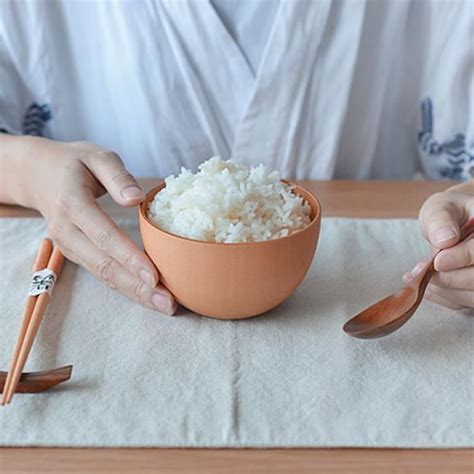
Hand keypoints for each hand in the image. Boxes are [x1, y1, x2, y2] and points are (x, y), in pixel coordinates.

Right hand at [0, 135, 175, 314]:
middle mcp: (67, 231)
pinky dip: (126, 286)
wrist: (39, 174)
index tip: (155, 276)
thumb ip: (117, 175)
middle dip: (138, 287)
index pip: (104, 236)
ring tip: (164, 305)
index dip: (130, 258)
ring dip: (134, 293)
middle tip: (168, 303)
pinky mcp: (76, 253)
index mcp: (72, 204)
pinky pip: (102, 273)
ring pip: (103, 275)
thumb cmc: (74, 163)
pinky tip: (148, 295)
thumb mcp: (97, 156)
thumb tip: (137, 198)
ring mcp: (69, 246)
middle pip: (105, 265)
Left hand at [405, 181, 473, 309]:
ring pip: (473, 296)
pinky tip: (425, 285)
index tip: (438, 261)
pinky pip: (464, 304)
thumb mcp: (441, 208)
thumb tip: (445, 239)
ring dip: (443, 290)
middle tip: (420, 270)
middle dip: (450, 278)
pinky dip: (442, 297)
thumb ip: (441, 220)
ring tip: (415, 276)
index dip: (464, 257)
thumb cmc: (448, 214)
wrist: (452, 226)